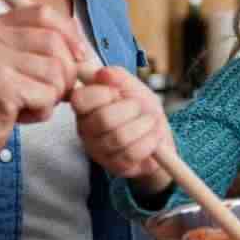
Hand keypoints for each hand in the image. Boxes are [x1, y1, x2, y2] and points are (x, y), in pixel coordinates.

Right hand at [0, 4, 88, 167]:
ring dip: (54, 95)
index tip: (78, 56)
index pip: (44, 14)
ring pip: (55, 71)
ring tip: (30, 104)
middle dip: (66, 73)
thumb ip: (44, 49)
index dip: (69, 34)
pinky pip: (46, 94)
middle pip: (55, 43)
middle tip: (51, 92)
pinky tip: (21, 115)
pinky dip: (43, 111)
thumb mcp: (16, 64)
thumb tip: (84, 50)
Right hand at [70, 65, 174, 183]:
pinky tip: (152, 136)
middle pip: (104, 119)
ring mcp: (99, 150)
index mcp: (85, 107)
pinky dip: (150, 141)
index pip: (81, 99)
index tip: (118, 92)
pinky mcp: (115, 166)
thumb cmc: (141, 109)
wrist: (159, 135)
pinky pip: (132, 153)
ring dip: (144, 125)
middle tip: (139, 107)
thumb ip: (118, 77)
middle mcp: (86, 130)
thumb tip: (103, 73)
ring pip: (120, 137)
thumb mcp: (132, 86)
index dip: (105, 93)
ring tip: (150, 122)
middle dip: (131, 109)